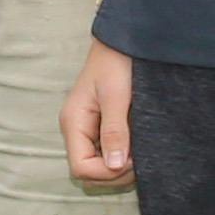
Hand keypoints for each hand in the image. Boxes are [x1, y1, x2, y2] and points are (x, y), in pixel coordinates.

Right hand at [64, 41, 137, 189]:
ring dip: (119, 168)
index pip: (81, 168)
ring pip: (97, 166)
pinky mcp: (99, 127)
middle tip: (140, 160)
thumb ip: (114, 131)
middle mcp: (76, 130)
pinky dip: (122, 157)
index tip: (132, 161)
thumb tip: (114, 165)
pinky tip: (137, 147)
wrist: (124, 40)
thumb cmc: (117, 62)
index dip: (107, 173)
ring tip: (140, 153)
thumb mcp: (117, 96)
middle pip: (88, 172)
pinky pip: (106, 154)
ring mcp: (87, 130)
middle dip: (114, 174)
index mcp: (73, 123)